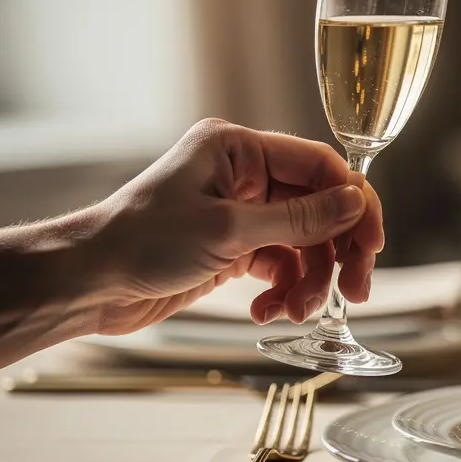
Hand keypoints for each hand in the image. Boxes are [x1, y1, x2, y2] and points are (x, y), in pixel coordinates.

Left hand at [87, 118, 383, 334]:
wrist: (89, 283)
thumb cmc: (142, 242)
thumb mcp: (228, 230)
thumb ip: (298, 219)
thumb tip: (355, 204)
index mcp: (240, 150)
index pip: (320, 165)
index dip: (354, 202)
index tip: (372, 243)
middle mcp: (244, 175)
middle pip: (319, 207)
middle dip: (337, 251)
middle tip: (355, 289)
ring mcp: (241, 212)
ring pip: (303, 243)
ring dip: (310, 280)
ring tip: (299, 311)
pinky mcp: (233, 247)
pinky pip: (280, 265)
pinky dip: (283, 290)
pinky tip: (268, 310)